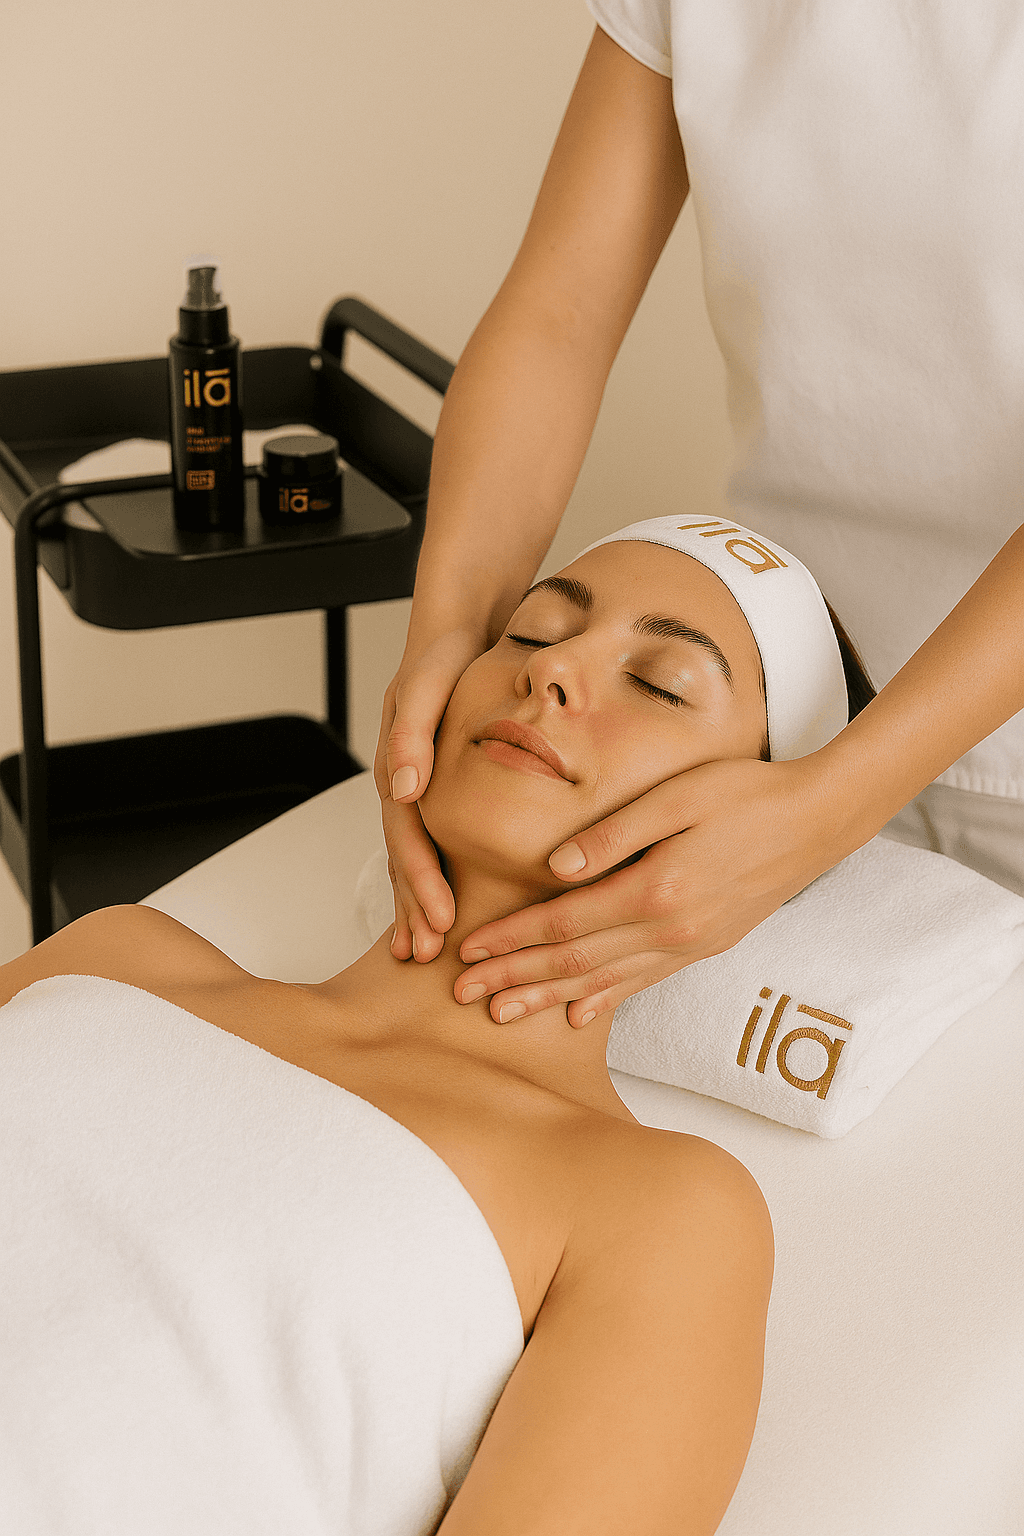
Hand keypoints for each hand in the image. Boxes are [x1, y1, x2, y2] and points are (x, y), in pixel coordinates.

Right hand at [374, 629, 485, 961]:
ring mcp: (416, 787)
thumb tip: (402, 789)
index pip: (408, 838)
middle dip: (413, 908)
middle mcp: (403, 784)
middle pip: (404, 857)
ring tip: (422, 946)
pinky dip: (432, 874)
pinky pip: (431, 840)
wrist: (456, 627)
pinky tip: (444, 902)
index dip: (420, 882)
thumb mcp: (425, 685)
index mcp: (399, 768)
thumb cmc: (443, 655)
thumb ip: (411, 735)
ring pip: (412, 855)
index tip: (440, 921)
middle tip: (426, 956)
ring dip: (416, 901)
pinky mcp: (435, 785)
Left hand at [454, 753, 851, 1023]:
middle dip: (515, 978)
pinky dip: (605, 1000)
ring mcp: (690, 944)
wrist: (817, 820)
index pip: (564, 923)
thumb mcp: (677, 796)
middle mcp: (670, 930)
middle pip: (575, 962)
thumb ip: (614, 833)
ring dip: (549, 998)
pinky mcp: (704, 945)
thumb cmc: (745, 793)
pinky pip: (644, 982)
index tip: (468, 950)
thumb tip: (554, 867)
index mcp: (655, 889)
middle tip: (463, 995)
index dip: (512, 938)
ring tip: (503, 1014)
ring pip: (604, 982)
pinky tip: (579, 1015)